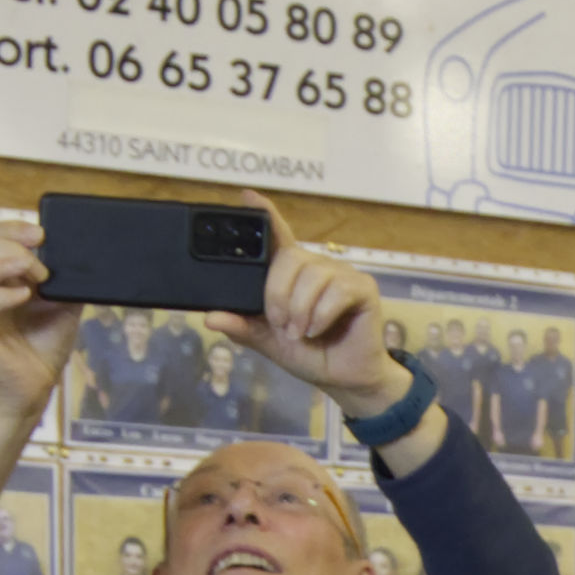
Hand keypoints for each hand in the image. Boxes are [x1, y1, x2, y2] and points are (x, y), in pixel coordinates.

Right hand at [0, 219, 84, 419]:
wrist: (35, 388)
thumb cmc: (43, 346)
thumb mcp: (62, 304)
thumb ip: (64, 279)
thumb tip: (79, 255)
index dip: (11, 228)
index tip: (40, 234)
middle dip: (12, 245)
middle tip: (41, 264)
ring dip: (9, 266)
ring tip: (37, 279)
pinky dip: (0, 296)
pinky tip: (23, 297)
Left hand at [231, 208, 406, 410]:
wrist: (342, 378)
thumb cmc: (309, 353)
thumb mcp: (268, 342)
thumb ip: (242, 327)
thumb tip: (210, 317)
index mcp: (292, 274)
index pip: (278, 236)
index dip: (265, 214)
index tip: (247, 197)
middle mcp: (317, 266)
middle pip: (291, 257)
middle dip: (278, 294)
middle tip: (280, 324)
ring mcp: (342, 274)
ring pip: (313, 275)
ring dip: (300, 309)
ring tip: (300, 333)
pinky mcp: (363, 288)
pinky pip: (337, 290)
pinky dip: (321, 315)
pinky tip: (317, 330)